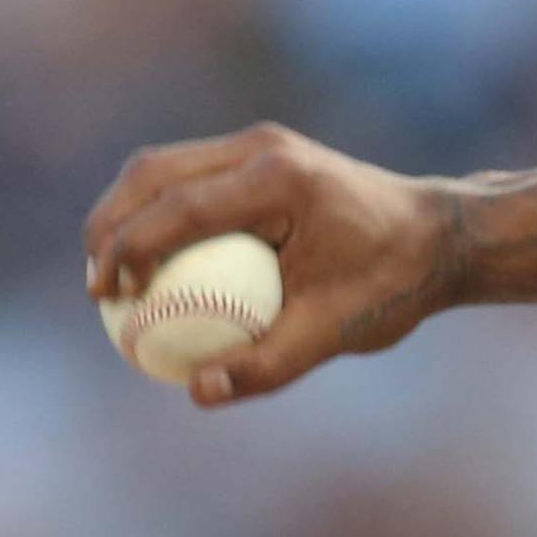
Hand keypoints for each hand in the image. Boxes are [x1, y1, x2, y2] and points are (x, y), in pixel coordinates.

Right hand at [82, 124, 464, 405]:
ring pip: (161, 167)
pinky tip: (147, 263)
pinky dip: (155, 212)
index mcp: (278, 180)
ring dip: (123, 213)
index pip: (177, 208)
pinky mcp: (259, 156)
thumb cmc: (395, 285)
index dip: (126, 249)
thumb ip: (268, 364)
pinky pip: (188, 177)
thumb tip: (197, 392)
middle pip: (152, 172)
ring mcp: (259, 145)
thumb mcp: (338, 332)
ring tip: (108, 276)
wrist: (441, 237)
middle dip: (106, 224)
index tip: (106, 298)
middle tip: (94, 288)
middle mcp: (262, 148)